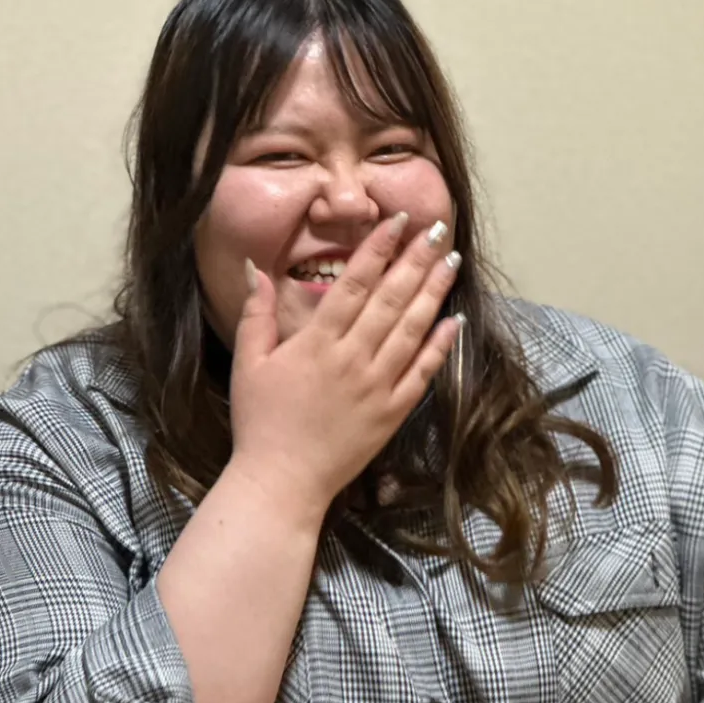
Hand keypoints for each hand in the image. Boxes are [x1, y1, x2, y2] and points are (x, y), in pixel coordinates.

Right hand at [227, 214, 462, 526]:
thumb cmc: (260, 422)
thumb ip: (255, 313)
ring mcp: (378, 386)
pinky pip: (423, 373)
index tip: (397, 220)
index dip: (378, 248)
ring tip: (452, 261)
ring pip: (413, 329)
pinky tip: (455, 320)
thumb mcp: (247, 363)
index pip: (354, 283)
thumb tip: (254, 268)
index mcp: (317, 343)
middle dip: (416, 259)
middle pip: (392, 299)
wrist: (282, 482)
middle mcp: (353, 358)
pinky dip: (441, 346)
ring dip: (434, 292)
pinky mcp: (393, 412)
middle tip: (438, 229)